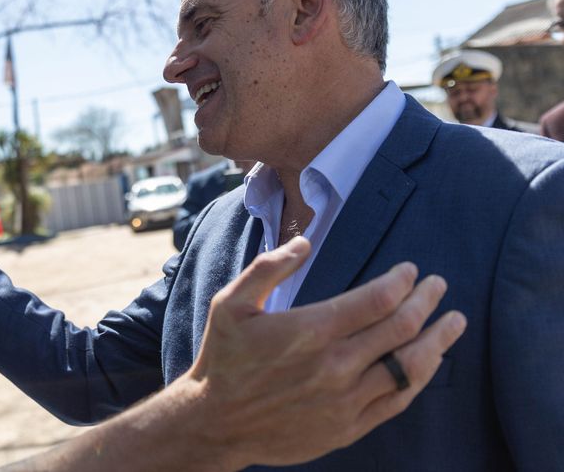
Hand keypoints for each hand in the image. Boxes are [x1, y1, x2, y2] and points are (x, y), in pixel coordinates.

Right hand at [183, 236, 465, 467]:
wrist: (215, 422)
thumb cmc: (223, 358)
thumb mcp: (230, 303)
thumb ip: (267, 268)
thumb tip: (304, 242)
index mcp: (310, 330)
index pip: (376, 299)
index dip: (401, 281)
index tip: (410, 270)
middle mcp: (335, 365)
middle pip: (400, 327)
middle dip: (425, 300)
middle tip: (438, 285)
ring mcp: (345, 400)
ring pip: (409, 366)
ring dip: (438, 340)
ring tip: (453, 322)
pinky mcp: (348, 427)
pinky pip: (397, 401)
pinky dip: (420, 378)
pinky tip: (429, 362)